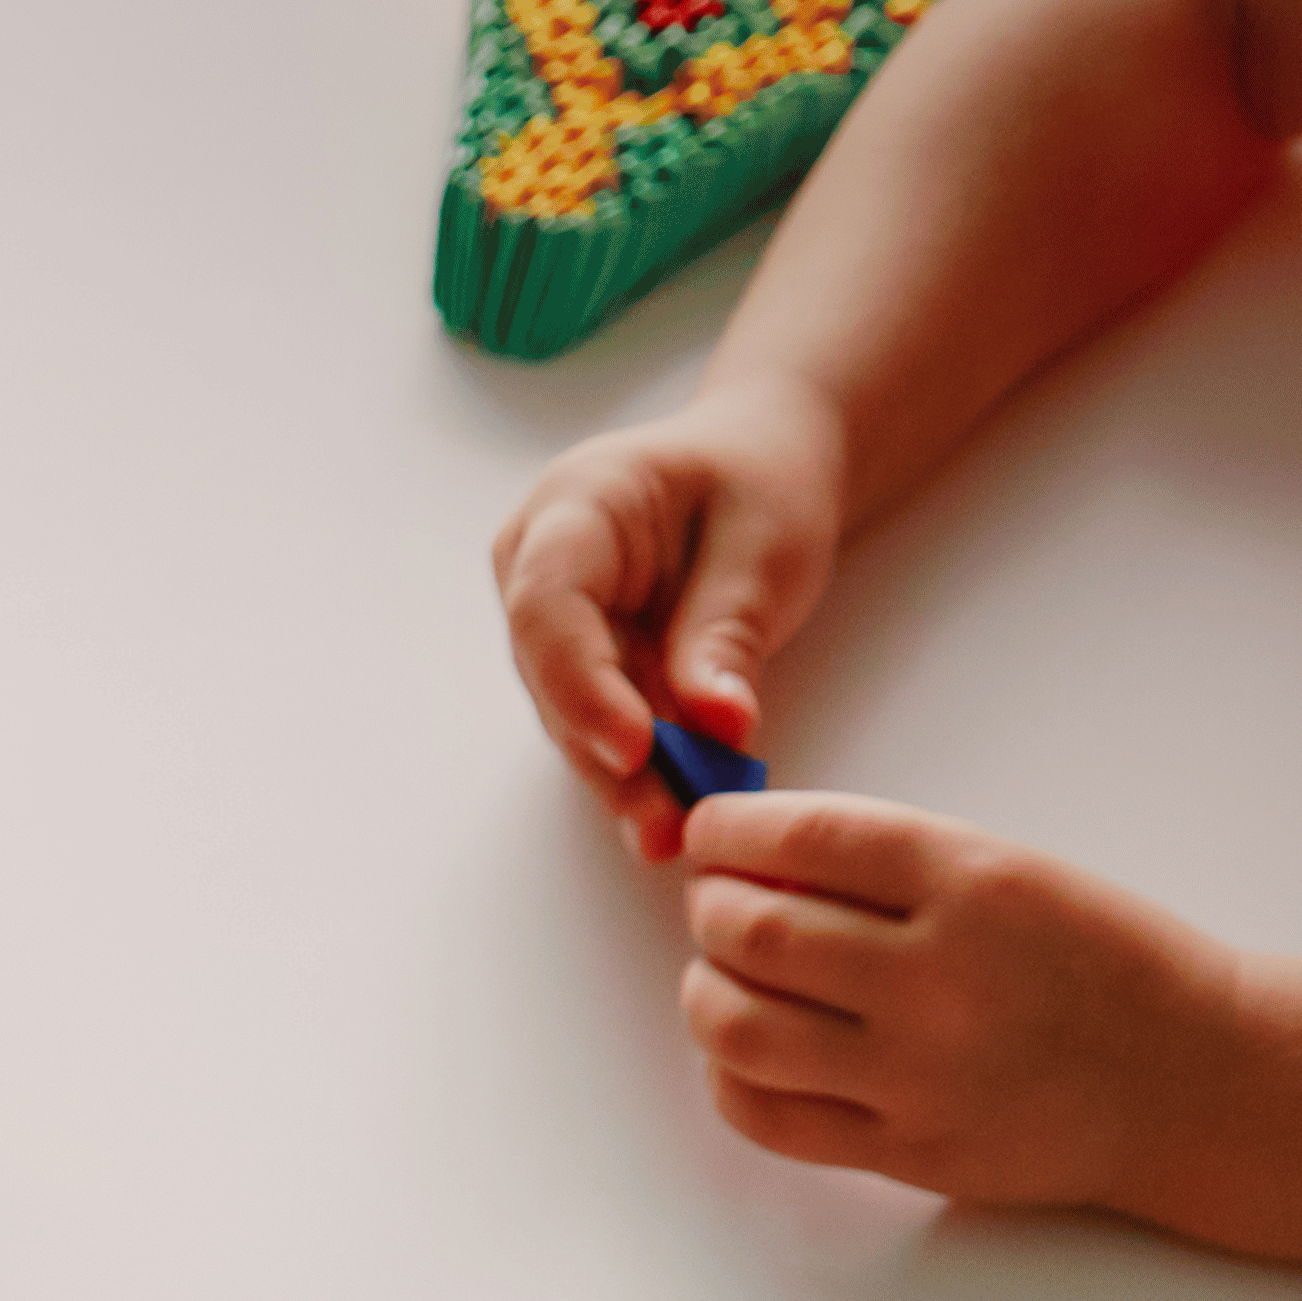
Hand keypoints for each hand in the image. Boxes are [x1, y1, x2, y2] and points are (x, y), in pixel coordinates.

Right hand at [493, 387, 847, 856]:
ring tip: (679, 834)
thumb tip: (715, 725)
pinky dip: (647, 771)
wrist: (757, 466)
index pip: (547, 605)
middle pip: (554, 678)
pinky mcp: (580, 669)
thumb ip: (728, 630)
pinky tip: (682, 812)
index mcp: (574, 506)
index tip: (636, 749)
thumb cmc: (760, 481)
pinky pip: (605, 727)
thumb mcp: (766, 542)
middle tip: (668, 827)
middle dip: (610, 758)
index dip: (582, 684)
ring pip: (573, 718)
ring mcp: (551, 625)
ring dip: (627, 781)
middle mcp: (535, 569)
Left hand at [677, 792, 1254, 1209]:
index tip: (708, 834)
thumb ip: (893, 866)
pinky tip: (747, 1051)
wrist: (1195, 1082)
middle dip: (710, 909)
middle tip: (715, 905)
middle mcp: (941, 978)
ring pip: (739, 1027)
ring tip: (723, 976)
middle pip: (755, 932)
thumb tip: (752, 857)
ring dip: (704, 991)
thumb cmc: (1101, 965)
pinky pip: (766, 1115)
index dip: (729, 832)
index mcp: (978, 884)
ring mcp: (920, 1074)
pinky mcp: (908, 1152)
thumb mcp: (1017, 875)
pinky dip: (729, 1075)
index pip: (808, 836)